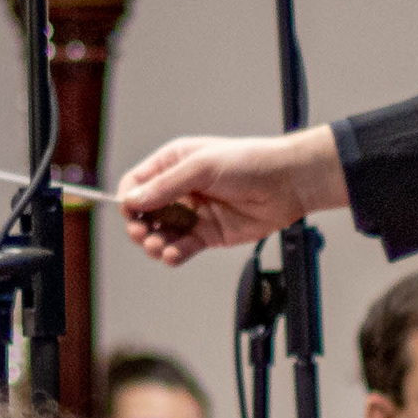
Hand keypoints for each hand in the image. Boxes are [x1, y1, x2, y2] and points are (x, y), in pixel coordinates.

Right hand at [115, 129, 347, 265]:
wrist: (287, 183)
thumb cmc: (249, 162)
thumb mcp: (202, 167)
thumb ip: (166, 186)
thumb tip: (132, 201)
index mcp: (174, 164)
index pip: (138, 183)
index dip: (130, 199)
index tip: (131, 212)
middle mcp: (180, 189)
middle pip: (145, 213)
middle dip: (139, 226)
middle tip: (143, 233)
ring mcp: (193, 213)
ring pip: (161, 233)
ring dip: (154, 243)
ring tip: (158, 246)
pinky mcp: (208, 235)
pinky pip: (182, 248)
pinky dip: (173, 254)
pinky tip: (172, 255)